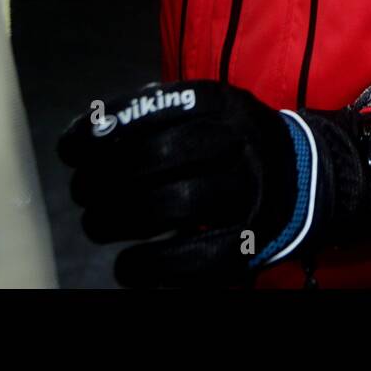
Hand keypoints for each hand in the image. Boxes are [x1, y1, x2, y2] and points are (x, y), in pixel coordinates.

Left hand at [58, 81, 370, 286]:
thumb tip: (84, 134)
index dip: (103, 130)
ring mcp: (249, 192)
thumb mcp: (201, 112)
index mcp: (220, 103)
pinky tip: (127, 265)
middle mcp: (239, 142)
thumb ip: (151, 115)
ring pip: (178, 204)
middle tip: (82, 193)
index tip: (69, 149)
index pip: (154, 109)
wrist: (300, 178)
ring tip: (95, 224)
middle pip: (160, 157)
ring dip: (120, 219)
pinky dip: (152, 267)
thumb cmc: (226, 143)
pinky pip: (197, 258)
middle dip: (105, 179)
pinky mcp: (251, 241)